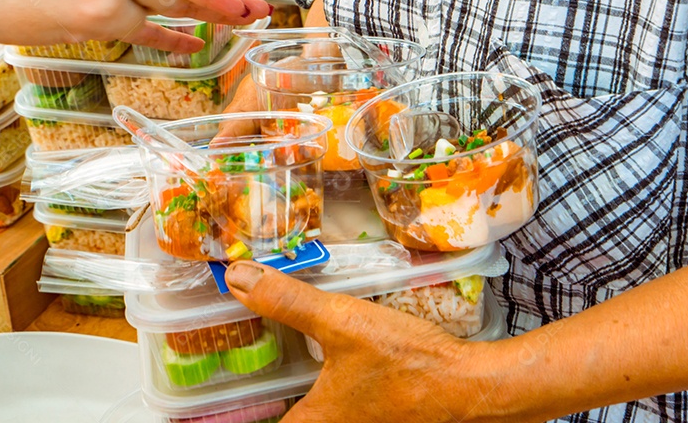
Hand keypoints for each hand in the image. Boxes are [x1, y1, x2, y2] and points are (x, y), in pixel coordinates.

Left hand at [226, 261, 504, 422]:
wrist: (470, 387)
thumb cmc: (408, 362)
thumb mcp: (342, 322)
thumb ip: (288, 301)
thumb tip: (238, 278)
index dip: (239, 413)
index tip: (217, 398)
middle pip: (291, 419)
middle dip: (273, 404)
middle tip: (256, 380)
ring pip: (319, 417)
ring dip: (305, 400)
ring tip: (294, 373)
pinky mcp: (385, 421)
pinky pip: (344, 414)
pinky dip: (332, 398)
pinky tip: (341, 371)